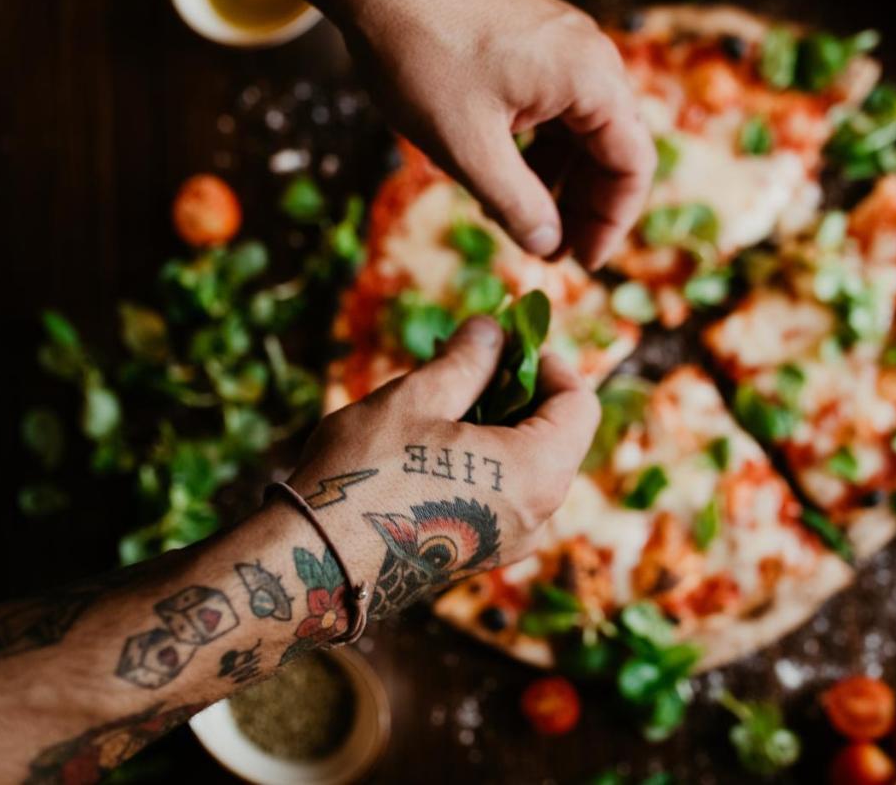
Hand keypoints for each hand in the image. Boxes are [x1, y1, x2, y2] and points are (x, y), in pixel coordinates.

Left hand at [285, 0, 654, 268]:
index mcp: (591, 79)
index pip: (632, 165)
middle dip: (583, 205)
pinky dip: (537, 145)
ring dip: (557, 178)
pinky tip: (501, 171)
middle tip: (551, 251)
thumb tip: (548, 246)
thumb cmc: (420, 51)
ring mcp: (561, 45)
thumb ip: (517, 205)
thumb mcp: (468, 148)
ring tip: (518, 218)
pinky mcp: (532, 41)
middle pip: (612, 147)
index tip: (583, 261)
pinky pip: (554, 104)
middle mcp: (589, 57)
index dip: (611, 222)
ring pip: (580, 128)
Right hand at [286, 317, 598, 612]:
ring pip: (526, 466)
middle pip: (557, 435)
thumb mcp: (419, 399)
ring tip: (439, 397)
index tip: (508, 342)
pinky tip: (430, 441)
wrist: (314, 566)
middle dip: (517, 390)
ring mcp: (509, 541)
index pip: (580, 405)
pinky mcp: (478, 554)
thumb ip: (468, 360)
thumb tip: (492, 330)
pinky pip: (501, 495)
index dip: (549, 363)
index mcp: (538, 474)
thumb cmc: (367, 476)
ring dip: (495, 424)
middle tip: (467, 360)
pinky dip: (482, 459)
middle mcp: (537, 515)